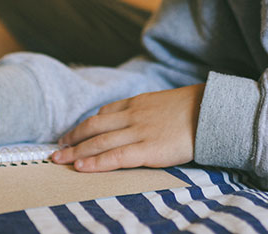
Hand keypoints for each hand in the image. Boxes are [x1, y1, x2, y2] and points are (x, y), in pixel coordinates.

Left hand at [52, 84, 205, 171]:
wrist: (209, 111)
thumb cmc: (192, 109)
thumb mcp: (164, 102)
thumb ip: (147, 110)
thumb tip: (137, 120)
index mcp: (137, 102)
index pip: (104, 113)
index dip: (86, 125)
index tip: (74, 133)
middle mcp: (132, 115)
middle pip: (94, 127)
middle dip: (73, 137)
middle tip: (57, 147)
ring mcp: (137, 132)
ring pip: (98, 141)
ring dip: (75, 150)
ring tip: (59, 159)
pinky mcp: (146, 149)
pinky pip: (114, 157)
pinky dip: (94, 161)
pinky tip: (80, 166)